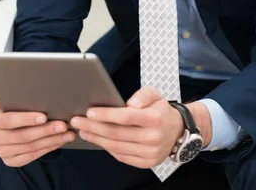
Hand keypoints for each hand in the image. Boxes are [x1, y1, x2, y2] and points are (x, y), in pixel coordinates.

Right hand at [0, 103, 75, 166]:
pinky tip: (59, 141)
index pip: (9, 120)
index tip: (44, 116)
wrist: (6, 124)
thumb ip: (17, 97)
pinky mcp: (10, 160)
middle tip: (62, 125)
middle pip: (23, 136)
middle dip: (45, 130)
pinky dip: (48, 148)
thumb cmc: (13, 108)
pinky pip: (32, 156)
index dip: (27, 119)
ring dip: (52, 140)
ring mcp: (2, 151)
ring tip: (67, 133)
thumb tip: (29, 88)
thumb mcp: (12, 100)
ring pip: (30, 147)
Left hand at [70, 87, 184, 168]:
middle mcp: (152, 137)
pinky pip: (122, 156)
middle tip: (77, 121)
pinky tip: (97, 140)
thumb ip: (143, 94)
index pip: (125, 117)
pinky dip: (107, 148)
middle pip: (117, 133)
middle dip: (93, 127)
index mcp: (154, 118)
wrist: (178, 131)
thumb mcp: (155, 94)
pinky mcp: (146, 162)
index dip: (105, 115)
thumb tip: (130, 103)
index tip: (89, 111)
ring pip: (116, 146)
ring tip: (83, 131)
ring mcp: (149, 153)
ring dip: (96, 139)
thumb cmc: (160, 109)